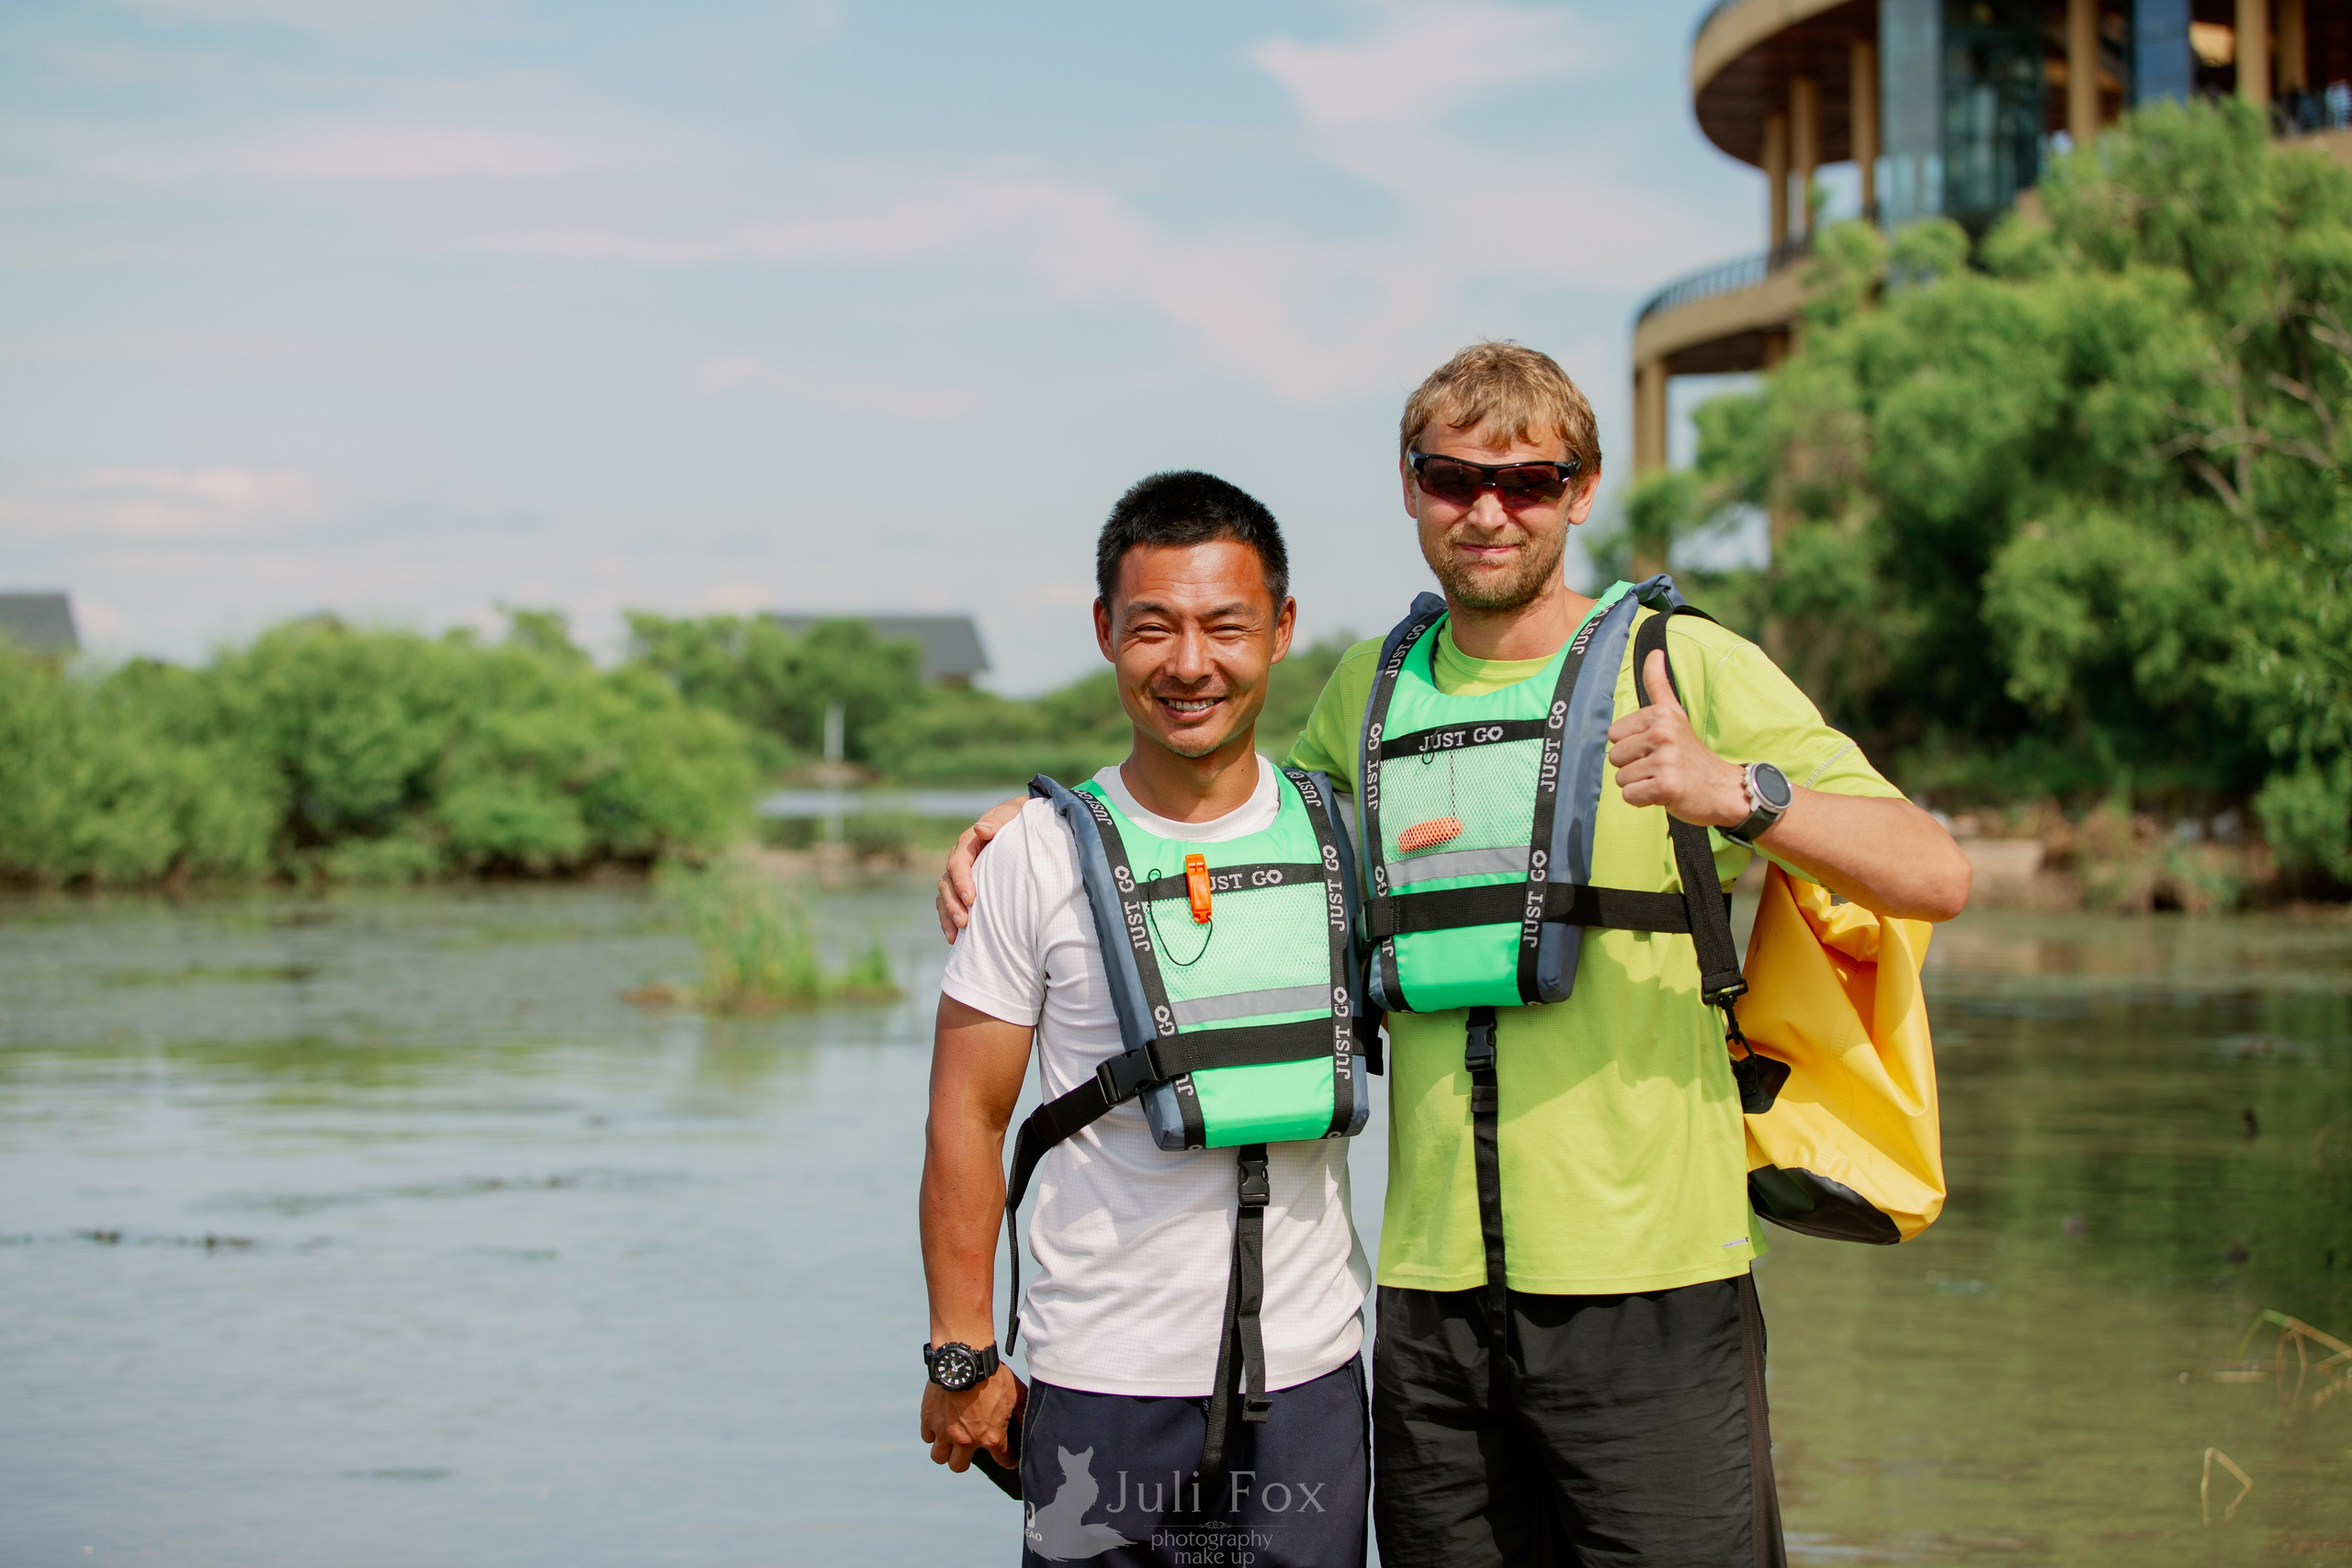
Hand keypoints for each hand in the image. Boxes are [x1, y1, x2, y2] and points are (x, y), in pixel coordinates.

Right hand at [921, 1366, 1024, 1471]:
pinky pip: (927, 1437)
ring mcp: (945, 1431)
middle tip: (969, 1448)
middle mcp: (966, 1440)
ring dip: (945, 1451)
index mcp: (991, 1437)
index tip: (1008, 1459)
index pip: (1003, 1460)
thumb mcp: (1015, 1394)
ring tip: (950, 1440)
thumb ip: (1022, 1413)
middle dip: (965, 1461)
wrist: (966, 1359)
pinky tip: (940, 1424)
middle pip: (959, 1466)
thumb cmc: (993, 1376)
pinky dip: (933, 1433)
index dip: (1009, 1460)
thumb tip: (1027, 1425)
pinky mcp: (929, 1419)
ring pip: (939, 1457)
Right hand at [935, 797, 1023, 941]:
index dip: (962, 881)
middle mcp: (960, 859)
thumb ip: (998, 821)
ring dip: (948, 915)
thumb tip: (980, 829)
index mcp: (969, 842)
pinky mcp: (965, 887)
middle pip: (947, 882)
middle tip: (964, 922)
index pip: (958, 862)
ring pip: (945, 895)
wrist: (1021, 824)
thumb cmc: (1018, 820)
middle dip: (953, 903)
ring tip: (956, 935)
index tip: (971, 899)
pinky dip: (949, 921)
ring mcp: (961, 875)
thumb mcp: (1011, 815)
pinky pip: (949, 904)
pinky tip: (955, 939)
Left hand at [1607, 649, 1749, 828]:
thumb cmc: (1692, 753)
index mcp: (1660, 714)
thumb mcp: (1675, 714)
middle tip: (1660, 767)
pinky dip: (1643, 800)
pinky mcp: (1666, 787)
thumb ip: (1659, 684)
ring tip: (1663, 779)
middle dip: (1633, 766)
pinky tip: (1663, 794)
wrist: (1724, 788)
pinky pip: (1630, 796)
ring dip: (1639, 784)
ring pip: (1621, 778)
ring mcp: (1666, 761)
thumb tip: (1654, 651)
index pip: (1613, 734)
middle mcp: (1663, 734)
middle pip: (1614, 756)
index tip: (1655, 749)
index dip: (1631, 745)